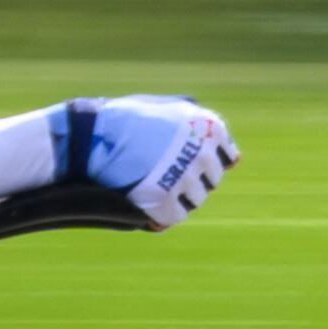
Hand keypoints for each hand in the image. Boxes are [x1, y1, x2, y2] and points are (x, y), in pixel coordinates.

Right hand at [59, 95, 239, 229]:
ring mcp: (186, 178)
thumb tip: (237, 160)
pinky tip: (142, 201)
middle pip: (210, 182)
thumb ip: (202, 131)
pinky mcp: (166, 201)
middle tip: (157, 171)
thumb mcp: (170, 111)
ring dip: (174, 198)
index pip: (226, 159)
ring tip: (147, 182)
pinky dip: (159, 214)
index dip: (200, 162)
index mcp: (209, 127)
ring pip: (194, 201)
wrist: (90, 134)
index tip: (179, 158)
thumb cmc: (127, 120)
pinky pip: (173, 217)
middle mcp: (203, 152)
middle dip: (188, 180)